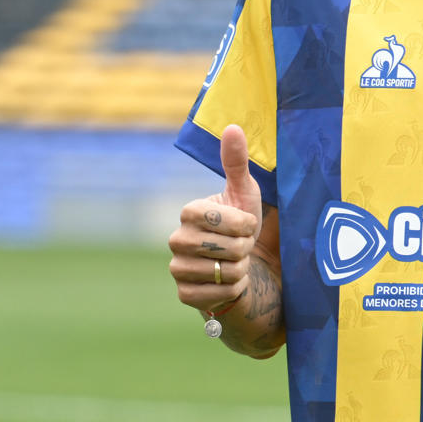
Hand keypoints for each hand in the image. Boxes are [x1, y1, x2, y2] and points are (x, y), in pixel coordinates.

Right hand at [168, 124, 263, 314]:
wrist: (243, 267)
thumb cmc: (243, 226)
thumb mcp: (245, 194)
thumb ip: (237, 162)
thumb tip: (232, 127)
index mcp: (189, 212)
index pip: (222, 219)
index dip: (244, 225)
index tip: (246, 225)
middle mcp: (177, 239)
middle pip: (227, 248)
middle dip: (245, 249)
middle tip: (241, 247)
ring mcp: (177, 268)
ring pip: (224, 272)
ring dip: (241, 270)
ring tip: (236, 264)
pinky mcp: (184, 295)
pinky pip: (218, 294)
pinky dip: (233, 290)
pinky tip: (228, 283)